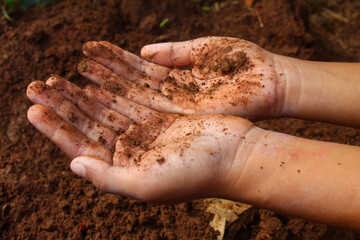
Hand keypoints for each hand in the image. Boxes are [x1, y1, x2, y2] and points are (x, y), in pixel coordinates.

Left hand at [26, 76, 254, 201]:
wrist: (236, 155)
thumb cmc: (195, 175)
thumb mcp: (147, 185)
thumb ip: (108, 179)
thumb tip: (73, 164)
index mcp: (125, 170)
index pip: (81, 147)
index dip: (56, 130)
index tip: (33, 111)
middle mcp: (132, 151)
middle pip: (90, 125)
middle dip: (64, 106)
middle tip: (38, 86)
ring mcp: (146, 132)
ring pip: (106, 108)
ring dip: (82, 93)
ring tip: (58, 77)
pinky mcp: (160, 115)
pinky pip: (129, 97)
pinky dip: (110, 86)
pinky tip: (93, 76)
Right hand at [79, 37, 284, 119]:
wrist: (273, 86)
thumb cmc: (245, 64)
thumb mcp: (205, 50)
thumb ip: (174, 52)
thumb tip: (143, 52)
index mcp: (174, 78)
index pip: (132, 70)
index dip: (108, 62)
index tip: (85, 52)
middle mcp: (168, 99)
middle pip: (122, 91)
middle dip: (92, 83)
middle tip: (58, 79)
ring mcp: (172, 113)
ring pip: (127, 106)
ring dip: (97, 99)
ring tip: (67, 91)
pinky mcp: (180, 124)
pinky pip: (143, 117)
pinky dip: (119, 112)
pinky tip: (95, 107)